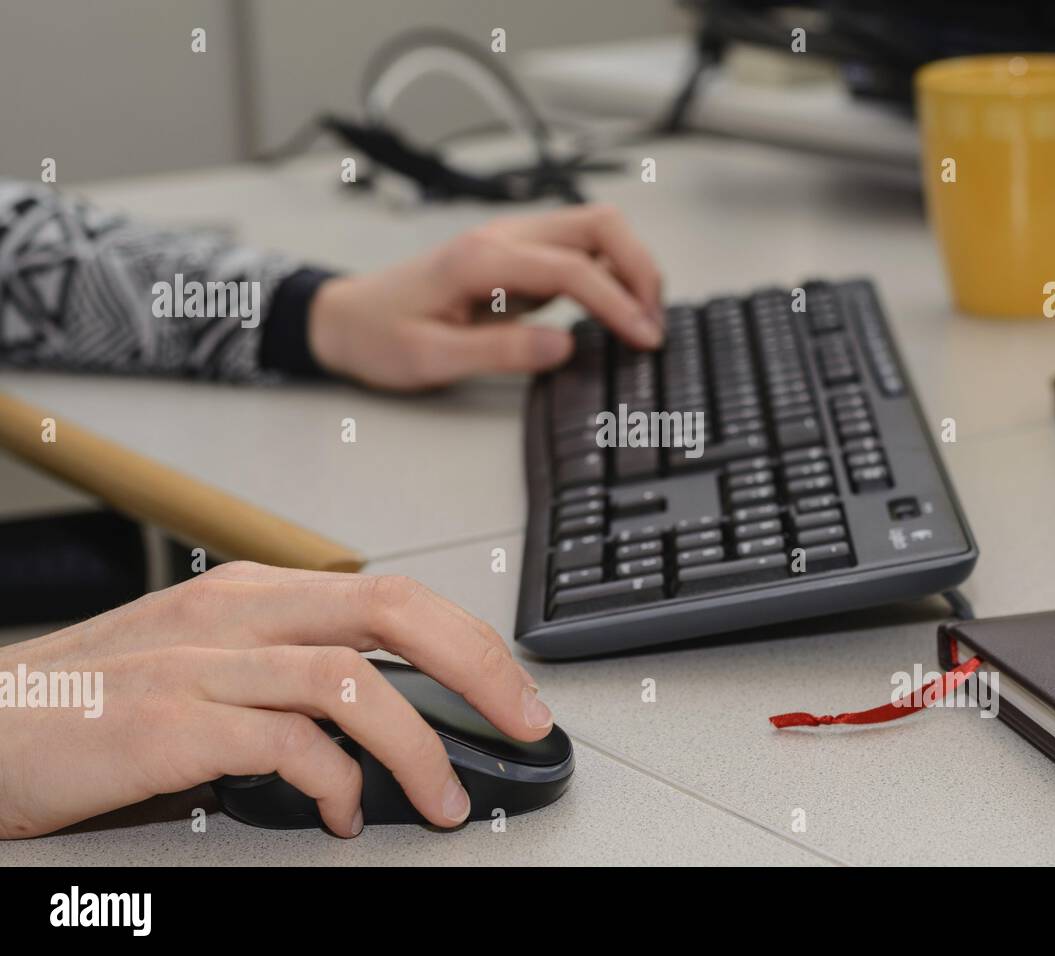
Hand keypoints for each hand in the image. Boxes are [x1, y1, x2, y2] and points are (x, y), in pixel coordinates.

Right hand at [0, 562, 551, 838]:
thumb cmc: (95, 700)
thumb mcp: (210, 660)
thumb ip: (293, 669)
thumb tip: (390, 710)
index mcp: (255, 592)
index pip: (395, 595)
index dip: (471, 641)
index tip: (517, 692)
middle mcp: (236, 610)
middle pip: (394, 613)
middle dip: (479, 670)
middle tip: (524, 723)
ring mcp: (200, 661)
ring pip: (351, 681)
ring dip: (417, 748)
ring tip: (441, 799)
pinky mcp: (168, 721)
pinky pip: (285, 744)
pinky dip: (334, 785)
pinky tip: (341, 816)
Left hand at [307, 204, 663, 389]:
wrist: (346, 320)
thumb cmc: (380, 338)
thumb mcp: (431, 358)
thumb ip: (501, 351)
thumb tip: (564, 346)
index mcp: (481, 259)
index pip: (573, 268)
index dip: (618, 303)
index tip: (645, 339)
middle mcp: (502, 237)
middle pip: (599, 224)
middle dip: (640, 268)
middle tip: (653, 323)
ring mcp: (511, 242)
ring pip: (594, 229)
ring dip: (629, 266)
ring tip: (642, 319)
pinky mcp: (516, 257)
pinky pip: (578, 250)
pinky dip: (610, 273)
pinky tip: (615, 310)